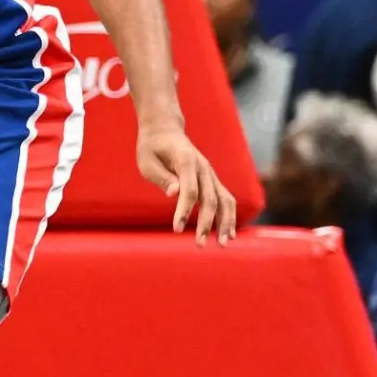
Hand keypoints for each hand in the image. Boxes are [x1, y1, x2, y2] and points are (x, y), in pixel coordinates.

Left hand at [136, 121, 236, 244]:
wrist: (165, 130)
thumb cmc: (152, 147)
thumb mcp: (147, 161)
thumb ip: (162, 177)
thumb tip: (174, 194)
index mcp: (186, 161)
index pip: (190, 190)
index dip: (184, 210)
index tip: (177, 230)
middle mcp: (203, 167)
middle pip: (210, 198)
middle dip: (206, 224)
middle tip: (199, 245)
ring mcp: (210, 174)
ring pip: (225, 200)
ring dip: (225, 223)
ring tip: (222, 244)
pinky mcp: (212, 180)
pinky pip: (226, 199)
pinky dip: (229, 216)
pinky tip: (228, 234)